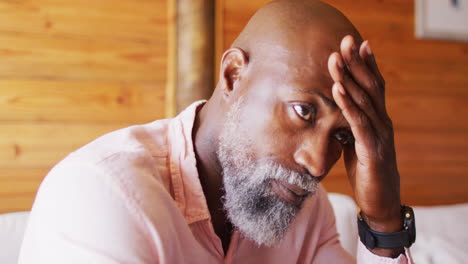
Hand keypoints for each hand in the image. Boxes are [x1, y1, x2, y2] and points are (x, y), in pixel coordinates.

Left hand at [327, 36, 402, 233]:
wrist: (379, 200)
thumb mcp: (357, 143)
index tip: (358, 44)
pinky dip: (348, 105)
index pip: (374, 87)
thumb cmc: (366, 170)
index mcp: (378, 120)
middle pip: (370, 87)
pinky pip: (358, 123)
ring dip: (348, 78)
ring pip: (364, 101)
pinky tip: (338, 89)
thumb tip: (339, 111)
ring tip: (335, 59)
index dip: (367, 65)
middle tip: (346, 40)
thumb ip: (352, 125)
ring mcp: (379, 135)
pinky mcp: (372, 150)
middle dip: (357, 63)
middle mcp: (382, 122)